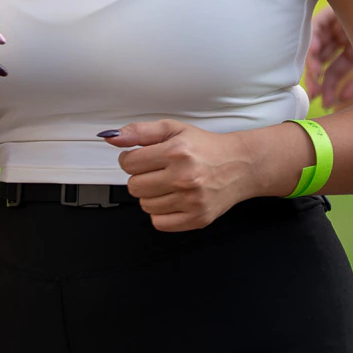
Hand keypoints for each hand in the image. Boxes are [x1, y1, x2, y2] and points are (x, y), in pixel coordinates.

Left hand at [101, 120, 264, 231]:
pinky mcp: (198, 218)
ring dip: (152, 195)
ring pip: (145, 205)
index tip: (141, 159)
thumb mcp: (173, 130)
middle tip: (157, 171)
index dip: (131, 160)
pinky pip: (159, 223)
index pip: (129, 163)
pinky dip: (161, 213)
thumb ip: (140, 132)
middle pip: (134, 186)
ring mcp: (192, 200)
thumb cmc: (206, 148)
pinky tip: (173, 199)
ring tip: (168, 184)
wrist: (240, 165)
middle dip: (141, 178)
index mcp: (177, 152)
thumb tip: (112, 137)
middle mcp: (185, 177)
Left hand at [306, 6, 352, 108]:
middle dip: (316, 78)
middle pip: (322, 60)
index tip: (325, 103)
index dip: (328, 88)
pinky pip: (319, 25)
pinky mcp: (336, 12)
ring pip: (318, 45)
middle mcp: (344, 39)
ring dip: (313, 61)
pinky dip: (315, 37)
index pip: (334, 72)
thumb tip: (339, 99)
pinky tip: (316, 52)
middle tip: (313, 92)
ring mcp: (339, 25)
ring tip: (316, 75)